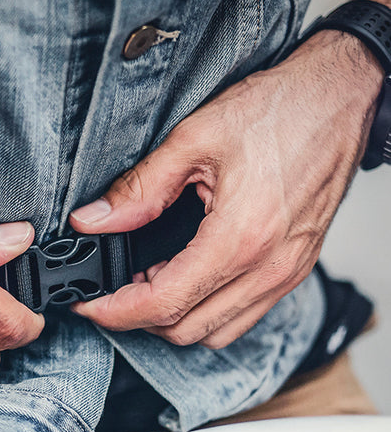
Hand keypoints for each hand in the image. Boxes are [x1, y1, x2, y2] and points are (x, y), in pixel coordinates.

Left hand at [69, 30, 383, 347]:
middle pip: (185, 330)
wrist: (341, 97)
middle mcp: (268, 268)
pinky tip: (187, 278)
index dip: (116, 312)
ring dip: (173, 319)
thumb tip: (93, 221)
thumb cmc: (282, 110)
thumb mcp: (194, 139)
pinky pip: (242, 317)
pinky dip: (206, 312)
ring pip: (214, 333)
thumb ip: (138, 189)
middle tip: (114, 288)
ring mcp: (285, 274)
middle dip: (138, 318)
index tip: (90, 304)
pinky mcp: (293, 271)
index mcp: (240, 238)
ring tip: (149, 281)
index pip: (164, 304)